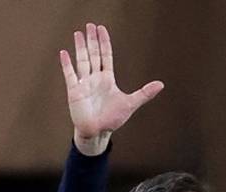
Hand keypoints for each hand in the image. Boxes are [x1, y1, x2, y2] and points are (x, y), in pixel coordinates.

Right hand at [59, 22, 163, 155]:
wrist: (97, 132)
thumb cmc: (112, 119)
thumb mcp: (130, 104)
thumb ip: (144, 93)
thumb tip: (161, 84)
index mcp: (107, 79)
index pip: (105, 56)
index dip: (104, 42)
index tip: (102, 29)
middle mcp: (95, 78)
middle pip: (93, 54)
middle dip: (92, 40)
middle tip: (90, 25)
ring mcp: (84, 84)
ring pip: (82, 61)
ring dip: (80, 47)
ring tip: (78, 33)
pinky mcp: (74, 92)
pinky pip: (70, 75)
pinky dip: (66, 64)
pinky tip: (64, 53)